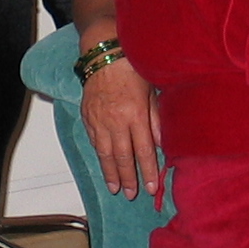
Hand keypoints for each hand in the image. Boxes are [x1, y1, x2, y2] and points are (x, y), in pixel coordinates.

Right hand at [81, 58, 160, 198]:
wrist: (105, 53)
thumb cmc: (132, 69)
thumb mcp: (151, 92)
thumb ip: (156, 119)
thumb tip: (161, 143)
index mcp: (135, 115)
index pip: (143, 150)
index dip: (147, 171)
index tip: (151, 187)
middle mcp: (116, 121)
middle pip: (122, 156)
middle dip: (128, 178)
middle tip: (132, 194)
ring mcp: (99, 120)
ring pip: (105, 153)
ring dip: (110, 173)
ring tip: (115, 188)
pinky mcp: (88, 116)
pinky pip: (94, 141)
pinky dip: (100, 155)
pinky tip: (104, 164)